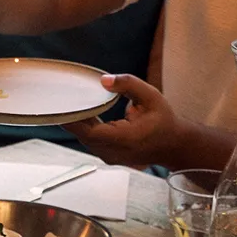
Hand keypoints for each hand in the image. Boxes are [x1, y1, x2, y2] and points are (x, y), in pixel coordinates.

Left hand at [63, 73, 178, 167]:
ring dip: (78, 122)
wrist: (174, 145)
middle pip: (83, 135)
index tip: (62, 105)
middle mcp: (115, 152)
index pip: (89, 132)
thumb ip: (128, 84)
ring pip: (84, 139)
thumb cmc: (164, 121)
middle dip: (73, 116)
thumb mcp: (151, 96)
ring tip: (71, 103)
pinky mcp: (108, 156)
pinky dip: (85, 128)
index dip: (72, 120)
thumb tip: (103, 80)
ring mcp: (111, 157)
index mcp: (125, 139)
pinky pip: (90, 141)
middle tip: (63, 97)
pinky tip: (83, 113)